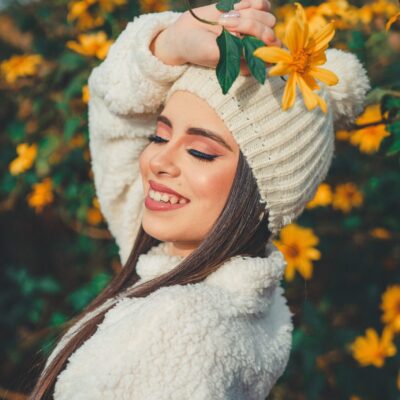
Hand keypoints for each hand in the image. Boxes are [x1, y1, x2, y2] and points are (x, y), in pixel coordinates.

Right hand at [152, 0, 280, 75]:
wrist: (185, 33)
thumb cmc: (198, 49)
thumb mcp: (217, 55)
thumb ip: (239, 53)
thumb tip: (260, 48)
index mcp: (249, 61)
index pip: (270, 53)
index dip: (265, 44)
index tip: (244, 39)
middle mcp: (253, 45)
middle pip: (270, 32)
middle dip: (251, 27)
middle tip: (226, 28)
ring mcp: (251, 28)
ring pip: (267, 17)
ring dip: (247, 15)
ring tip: (226, 20)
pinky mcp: (246, 11)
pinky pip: (261, 4)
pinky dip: (250, 3)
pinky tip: (234, 8)